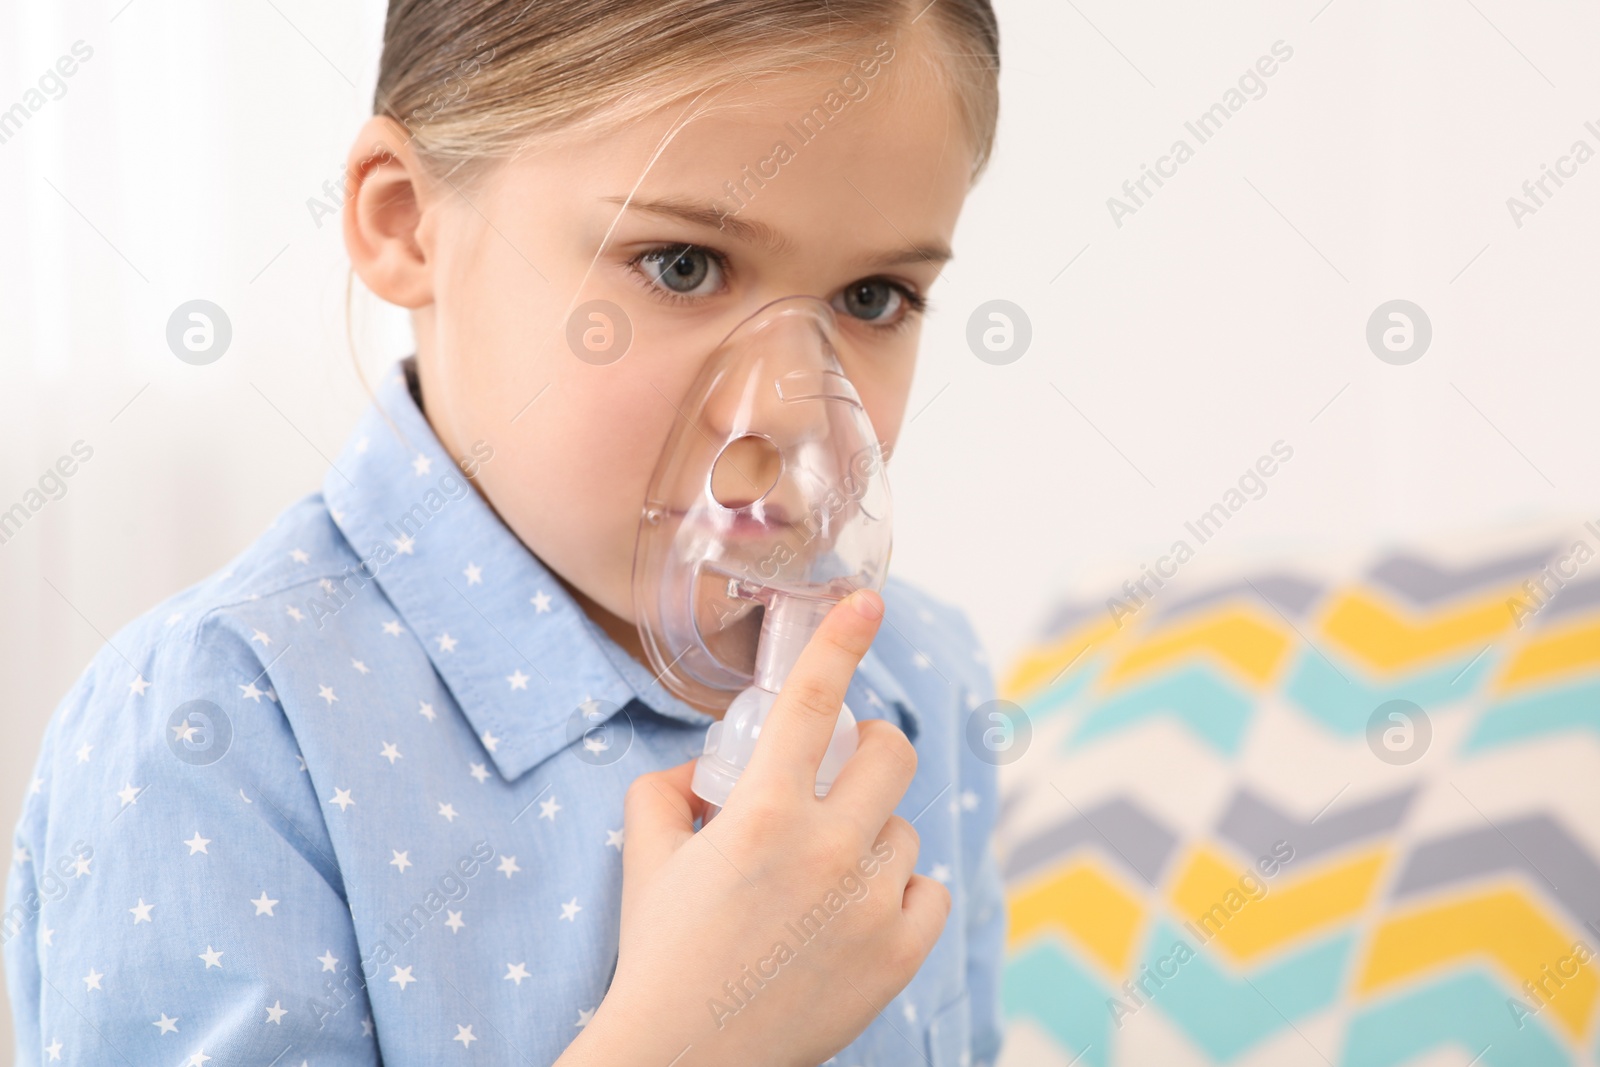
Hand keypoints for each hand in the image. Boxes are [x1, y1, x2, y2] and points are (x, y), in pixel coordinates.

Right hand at [560, 589, 949, 1066]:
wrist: (685, 1060)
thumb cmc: (661, 956)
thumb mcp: (646, 856)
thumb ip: (667, 788)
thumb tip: (705, 767)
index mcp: (761, 814)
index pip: (812, 703)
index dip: (841, 641)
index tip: (867, 602)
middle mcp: (826, 850)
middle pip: (890, 754)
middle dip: (871, 747)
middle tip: (847, 766)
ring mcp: (869, 904)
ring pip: (903, 829)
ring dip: (870, 834)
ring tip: (826, 873)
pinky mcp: (899, 955)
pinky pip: (929, 889)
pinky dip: (901, 892)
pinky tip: (861, 910)